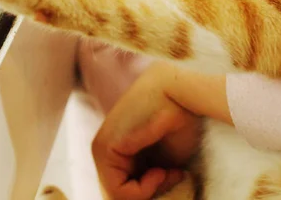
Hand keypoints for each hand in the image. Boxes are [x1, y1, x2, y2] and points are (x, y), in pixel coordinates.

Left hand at [92, 62, 201, 199]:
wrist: (180, 92)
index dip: (152, 190)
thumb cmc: (180, 121)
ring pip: (116, 196)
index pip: (125, 187)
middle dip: (149, 192)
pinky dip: (142, 191)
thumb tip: (149, 196)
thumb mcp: (165, 159)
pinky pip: (117, 191)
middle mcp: (104, 149)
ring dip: (147, 192)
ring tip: (167, 172)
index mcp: (117, 149)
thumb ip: (150, 176)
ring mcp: (100, 148)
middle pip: (119, 192)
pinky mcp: (103, 148)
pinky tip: (160, 171)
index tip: (176, 174)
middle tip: (173, 176)